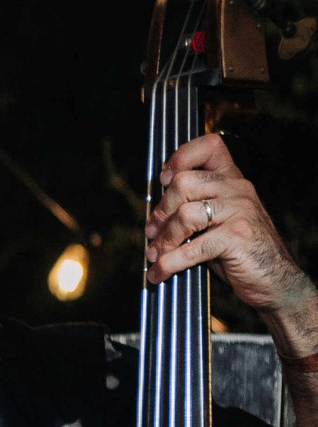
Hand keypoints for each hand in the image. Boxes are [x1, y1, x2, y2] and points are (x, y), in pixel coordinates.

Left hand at [144, 134, 317, 327]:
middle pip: (183, 183)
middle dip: (160, 211)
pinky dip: (169, 263)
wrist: (274, 280)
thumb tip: (152, 214)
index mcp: (232, 181)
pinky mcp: (238, 237)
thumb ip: (193, 208)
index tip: (163, 180)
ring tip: (155, 255)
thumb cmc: (238, 252)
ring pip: (184, 214)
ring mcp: (241, 212)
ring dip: (163, 239)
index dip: (181, 157)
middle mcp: (238, 189)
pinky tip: (159, 273)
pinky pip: (192, 248)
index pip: (210, 146)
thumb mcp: (216, 222)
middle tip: (152, 233)